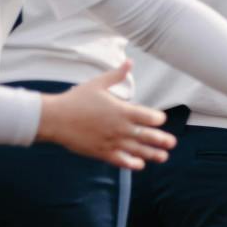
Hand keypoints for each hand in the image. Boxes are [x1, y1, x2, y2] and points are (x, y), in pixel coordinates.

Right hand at [35, 63, 175, 169]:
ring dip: (153, 154)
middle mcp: (120, 127)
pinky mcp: (102, 152)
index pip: (150, 117)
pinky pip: (121, 160)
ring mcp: (112, 141)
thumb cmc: (76, 99)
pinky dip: (132, 163)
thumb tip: (130, 61)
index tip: (159, 120)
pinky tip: (139, 165)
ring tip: (163, 157)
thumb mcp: (98, 84)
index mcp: (122, 110)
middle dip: (162, 140)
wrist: (54, 118)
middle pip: (148, 135)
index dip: (158, 119)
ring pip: (138, 150)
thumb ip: (117, 75)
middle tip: (172, 143)